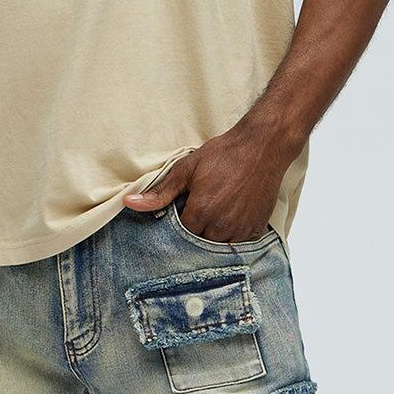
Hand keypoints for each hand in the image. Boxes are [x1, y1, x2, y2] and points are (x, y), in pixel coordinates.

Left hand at [122, 129, 283, 242]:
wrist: (263, 147)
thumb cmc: (225, 154)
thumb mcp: (186, 169)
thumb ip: (159, 193)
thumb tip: (130, 203)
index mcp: (202, 211)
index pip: (180, 234)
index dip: (180, 223)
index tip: (183, 210)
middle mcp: (222, 225)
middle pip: (199, 243)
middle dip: (196, 230)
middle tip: (200, 210)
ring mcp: (241, 229)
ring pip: (219, 246)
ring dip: (213, 235)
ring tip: (215, 212)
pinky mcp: (256, 229)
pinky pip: (239, 243)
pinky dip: (232, 235)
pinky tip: (231, 215)